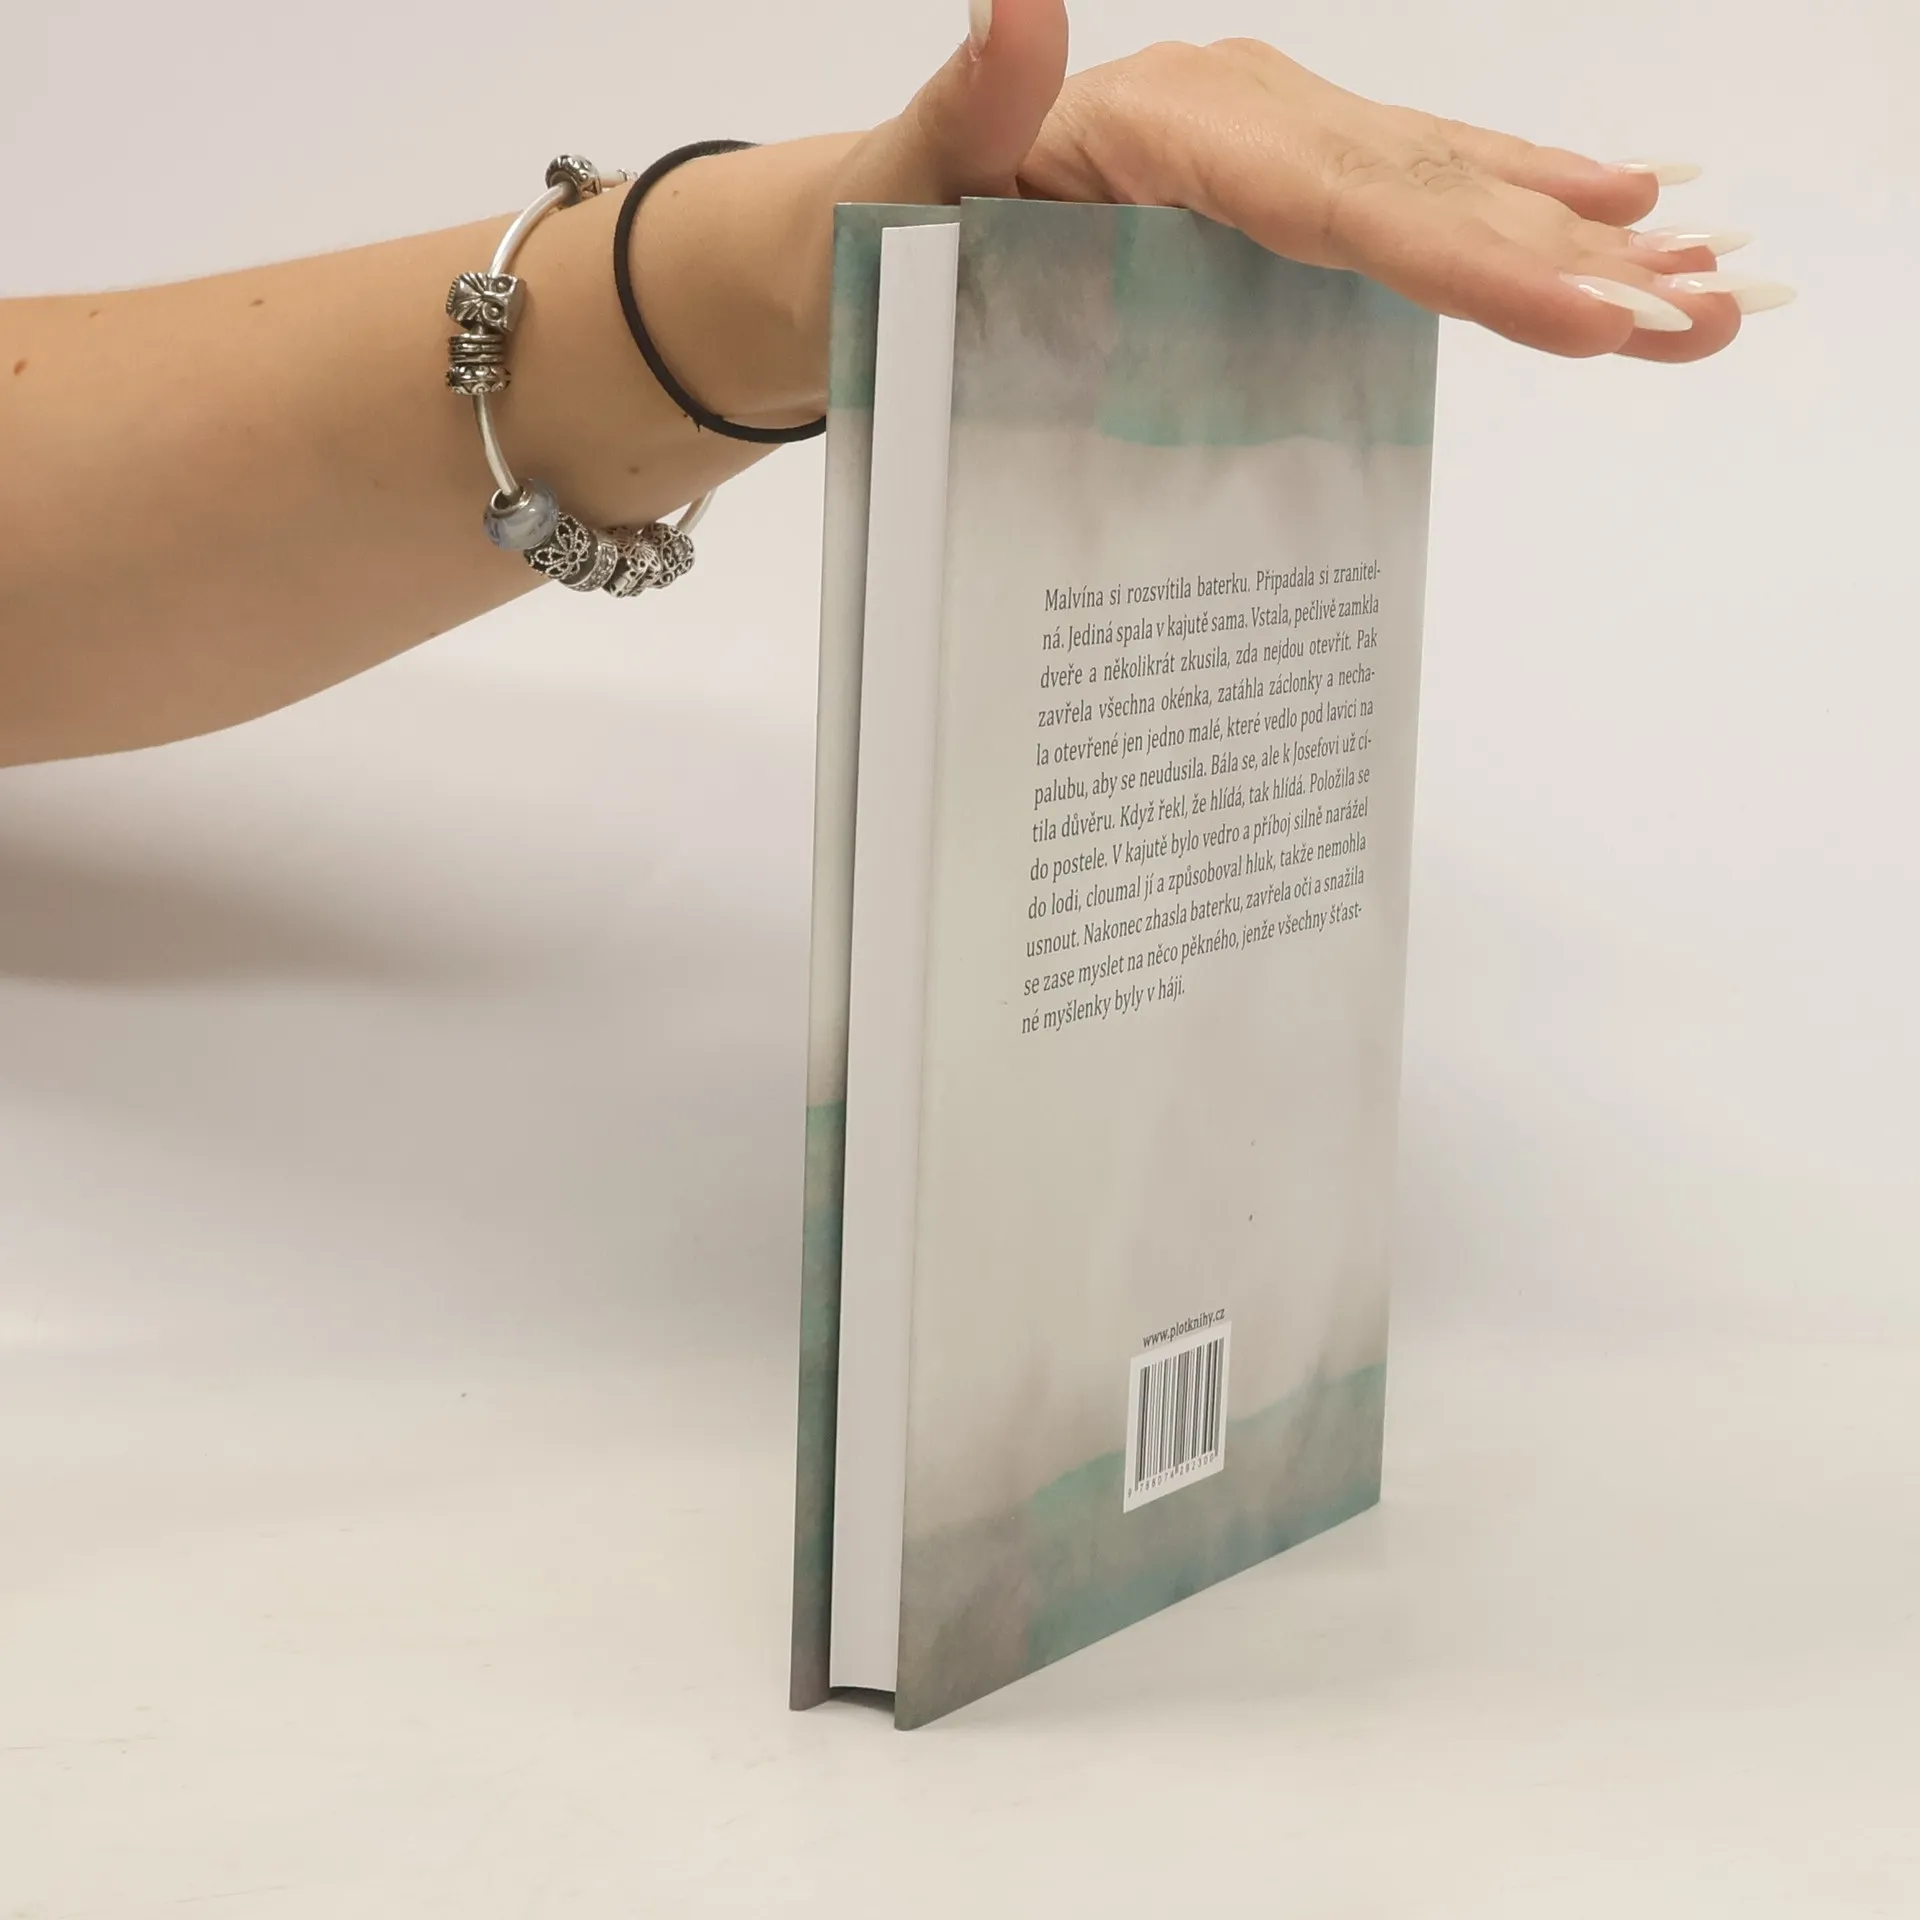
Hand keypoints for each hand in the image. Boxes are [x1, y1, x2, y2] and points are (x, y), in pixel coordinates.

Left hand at [834, 0, 1791, 365]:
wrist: (861, 243)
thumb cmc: (874, 238)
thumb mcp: (899, 183)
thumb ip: (964, 109)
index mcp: (1169, 126)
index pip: (1339, 201)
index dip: (1469, 253)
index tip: (1583, 309)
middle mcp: (1240, 117)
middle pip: (1422, 190)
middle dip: (1568, 261)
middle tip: (1704, 319)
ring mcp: (1266, 145)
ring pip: (1441, 191)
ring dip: (1574, 243)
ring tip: (1703, 294)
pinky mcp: (1276, 183)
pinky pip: (1410, 200)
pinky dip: (1511, 214)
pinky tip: (1609, 225)